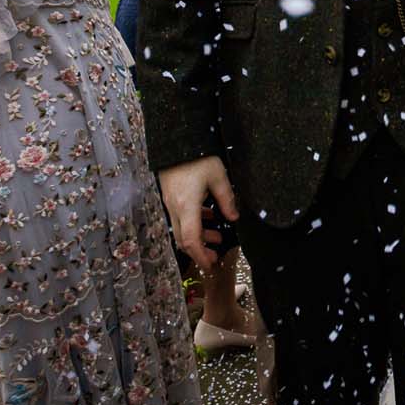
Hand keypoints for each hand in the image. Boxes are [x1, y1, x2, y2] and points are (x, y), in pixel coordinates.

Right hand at [159, 155, 237, 269]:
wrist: (176, 139)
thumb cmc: (199, 156)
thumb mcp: (218, 176)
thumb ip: (227, 199)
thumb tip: (233, 218)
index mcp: (187, 205)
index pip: (190, 239)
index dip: (200, 255)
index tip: (210, 265)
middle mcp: (175, 207)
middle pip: (183, 238)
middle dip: (199, 250)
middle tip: (215, 256)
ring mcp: (170, 201)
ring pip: (181, 228)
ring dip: (198, 235)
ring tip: (216, 235)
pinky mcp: (170, 194)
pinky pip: (180, 216)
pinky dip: (193, 221)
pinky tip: (208, 215)